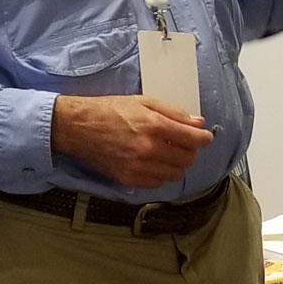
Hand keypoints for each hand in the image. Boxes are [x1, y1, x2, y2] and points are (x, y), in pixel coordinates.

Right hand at [51, 94, 212, 187]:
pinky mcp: (130, 179)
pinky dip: (160, 173)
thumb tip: (198, 124)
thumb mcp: (142, 101)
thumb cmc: (109, 110)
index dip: (204, 138)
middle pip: (188, 159)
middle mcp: (149, 149)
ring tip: (165, 152)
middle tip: (181, 143)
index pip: (195, 140)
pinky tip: (151, 161)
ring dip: (176, 164)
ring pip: (175, 174)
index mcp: (154, 126)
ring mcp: (139, 167)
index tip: (204, 137)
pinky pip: (158, 183)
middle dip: (189, 151)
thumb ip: (173, 112)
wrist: (78, 127)